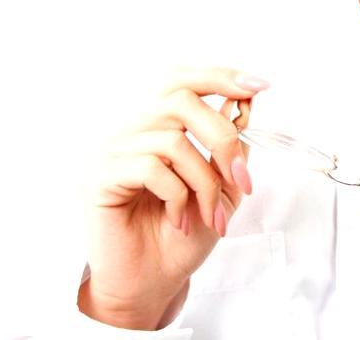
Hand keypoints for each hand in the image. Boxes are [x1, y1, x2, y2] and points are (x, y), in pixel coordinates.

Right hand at [78, 65, 268, 328]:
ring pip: (172, 141)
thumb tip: (243, 106)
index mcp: (158, 127)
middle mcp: (132, 130)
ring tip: (210, 216)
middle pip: (180, 99)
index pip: (182, 80)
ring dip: (204, 182)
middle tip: (241, 178)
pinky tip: (179, 220)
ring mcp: (112, 151)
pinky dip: (177, 197)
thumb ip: (230, 147)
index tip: (258, 87)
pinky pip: (150, 168)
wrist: (152, 284)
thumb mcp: (221, 188)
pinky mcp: (100, 177)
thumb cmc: (181, 238)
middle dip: (221, 137)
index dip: (220, 76)